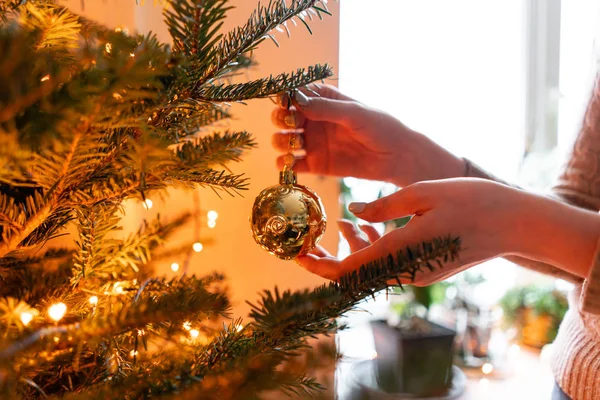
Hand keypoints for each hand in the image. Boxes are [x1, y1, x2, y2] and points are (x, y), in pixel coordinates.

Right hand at [271, 84, 464, 186]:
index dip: (284, 97)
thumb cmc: (381, 127)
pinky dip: (284, 164)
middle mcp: (314, 120)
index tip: (285, 103)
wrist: (397, 157)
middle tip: (291, 124)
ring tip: (292, 144)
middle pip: (284, 117)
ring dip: (280, 141)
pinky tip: (287, 163)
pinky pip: (293, 164)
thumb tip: (297, 101)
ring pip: (283, 140)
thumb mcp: (354, 113)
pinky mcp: (316, 164)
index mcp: (324, 100)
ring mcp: (313, 143)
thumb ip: (325, 108)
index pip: (294, 94)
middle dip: (281, 119)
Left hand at [297, 179, 527, 284]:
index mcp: (402, 251)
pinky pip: (389, 263)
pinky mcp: (426, 268)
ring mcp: (418, 273)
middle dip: (329, 256)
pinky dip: (372, 246)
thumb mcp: (423, 193)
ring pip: (371, 267)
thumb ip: (383, 206)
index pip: (349, 271)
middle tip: (310, 235)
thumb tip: (353, 212)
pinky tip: (365, 224)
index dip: (319, 265)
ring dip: (351, 248)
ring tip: (339, 221)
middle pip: (355, 272)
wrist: (516, 224)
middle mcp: (407, 270)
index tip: (297, 254)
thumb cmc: (474, 202)